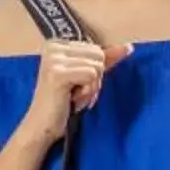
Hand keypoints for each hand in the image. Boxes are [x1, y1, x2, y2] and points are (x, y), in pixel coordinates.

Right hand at [15, 40, 130, 146]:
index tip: (77, 84)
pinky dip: (88, 91)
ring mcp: (54, 59)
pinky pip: (92, 75)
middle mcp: (53, 47)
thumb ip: (105, 60)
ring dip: (91, 86)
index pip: (96, 49)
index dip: (94, 70)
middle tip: (76, 91)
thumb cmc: (64, 103)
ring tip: (74, 95)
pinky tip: (73, 98)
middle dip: (95, 77)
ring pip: (97, 65)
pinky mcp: (58, 74)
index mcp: (57, 43)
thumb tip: (127, 47)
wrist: (42, 126)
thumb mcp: (86, 77)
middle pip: (98, 54)